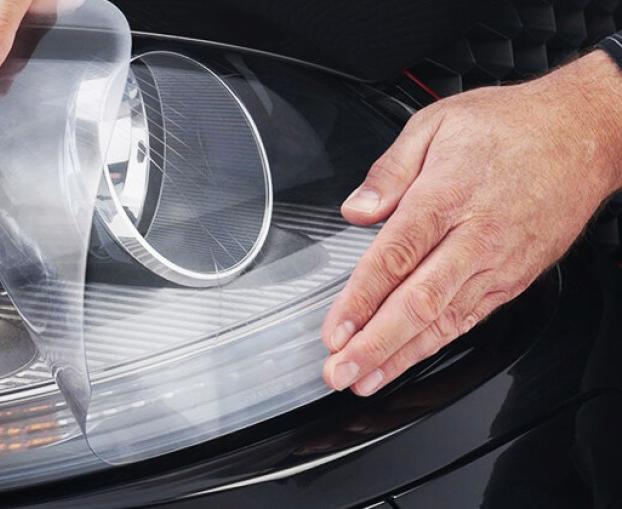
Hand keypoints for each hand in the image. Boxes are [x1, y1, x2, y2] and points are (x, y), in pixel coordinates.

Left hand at [321, 51, 621, 396]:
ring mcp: (497, 263)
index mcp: (445, 197)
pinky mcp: (514, 279)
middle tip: (339, 371)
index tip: (335, 330)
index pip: (393, 259)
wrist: (585, 134)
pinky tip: (407, 361)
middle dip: (373, 344)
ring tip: (364, 380)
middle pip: (417, 302)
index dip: (360, 301)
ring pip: (443, 321)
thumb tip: (356, 209)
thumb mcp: (436, 123)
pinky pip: (470, 319)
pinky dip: (436, 345)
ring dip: (400, 356)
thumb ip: (389, 170)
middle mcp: (473, 237)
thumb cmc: (510, 126)